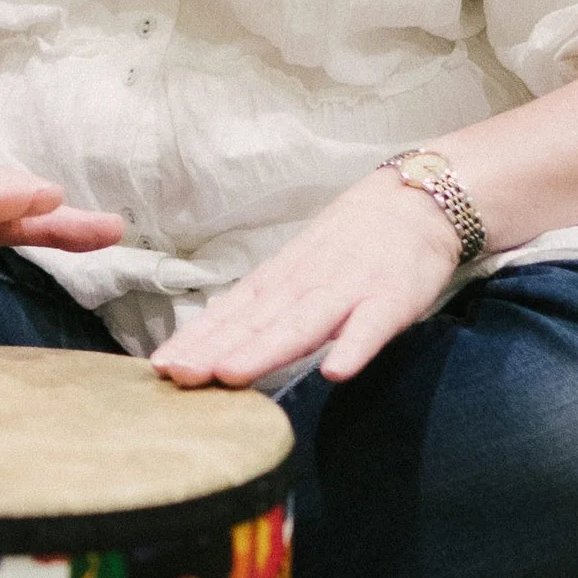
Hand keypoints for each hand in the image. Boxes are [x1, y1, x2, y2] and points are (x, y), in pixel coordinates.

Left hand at [151, 170, 462, 388]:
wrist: (417, 201)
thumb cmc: (349, 245)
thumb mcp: (297, 269)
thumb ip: (264, 307)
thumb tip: (213, 344)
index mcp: (280, 280)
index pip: (230, 313)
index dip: (196, 340)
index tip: (160, 365)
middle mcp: (305, 285)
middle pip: (254, 322)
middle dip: (214, 350)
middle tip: (176, 376)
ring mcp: (348, 291)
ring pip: (301, 325)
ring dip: (265, 350)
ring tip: (231, 374)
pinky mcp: (392, 300)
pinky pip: (372, 327)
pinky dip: (354, 347)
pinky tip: (336, 372)